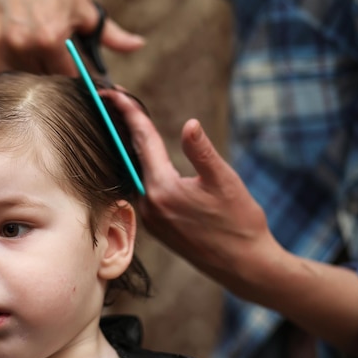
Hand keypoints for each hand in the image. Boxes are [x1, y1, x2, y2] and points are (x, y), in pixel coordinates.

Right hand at [0, 0, 144, 74]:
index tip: (67, 72)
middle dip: (43, 73)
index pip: (64, 80)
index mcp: (52, 39)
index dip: (68, 78)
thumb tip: (138, 45)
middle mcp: (23, 44)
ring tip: (23, 54)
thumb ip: (109, 34)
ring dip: (15, 72)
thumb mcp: (83, 8)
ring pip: (7, 78)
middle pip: (35, 81)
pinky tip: (1, 48)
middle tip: (45, 57)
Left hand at [102, 89, 357, 355]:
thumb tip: (189, 124)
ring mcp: (151, 218)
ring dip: (134, 147)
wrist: (244, 266)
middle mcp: (149, 204)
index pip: (142, 141)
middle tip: (116, 99)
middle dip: (126, 126)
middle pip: (134, 155)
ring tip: (128, 122)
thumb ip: (202, 152)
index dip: (129, 112)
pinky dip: (144, 169)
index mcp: (162, 189)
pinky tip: (145, 158)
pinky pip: (145, 189)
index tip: (113, 92)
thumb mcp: (225, 182)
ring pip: (139, 173)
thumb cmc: (239, 224)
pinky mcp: (157, 226)